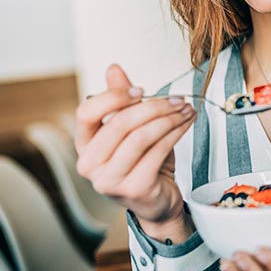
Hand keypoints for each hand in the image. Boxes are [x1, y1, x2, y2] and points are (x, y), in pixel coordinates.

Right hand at [75, 64, 195, 234]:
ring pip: (141, 137)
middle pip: (120, 123)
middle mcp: (90, 165)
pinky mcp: (134, 188)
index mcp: (84, 145)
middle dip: (153, 106)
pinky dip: (176, 133)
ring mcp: (109, 180)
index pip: (86, 113)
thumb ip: (121, 100)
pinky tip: (186, 124)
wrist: (158, 202)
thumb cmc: (144, 162)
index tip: (141, 90)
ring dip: (168, 118)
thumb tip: (113, 68)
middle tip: (177, 100)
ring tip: (186, 110)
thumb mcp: (132, 128)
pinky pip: (158, 151)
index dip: (114, 97)